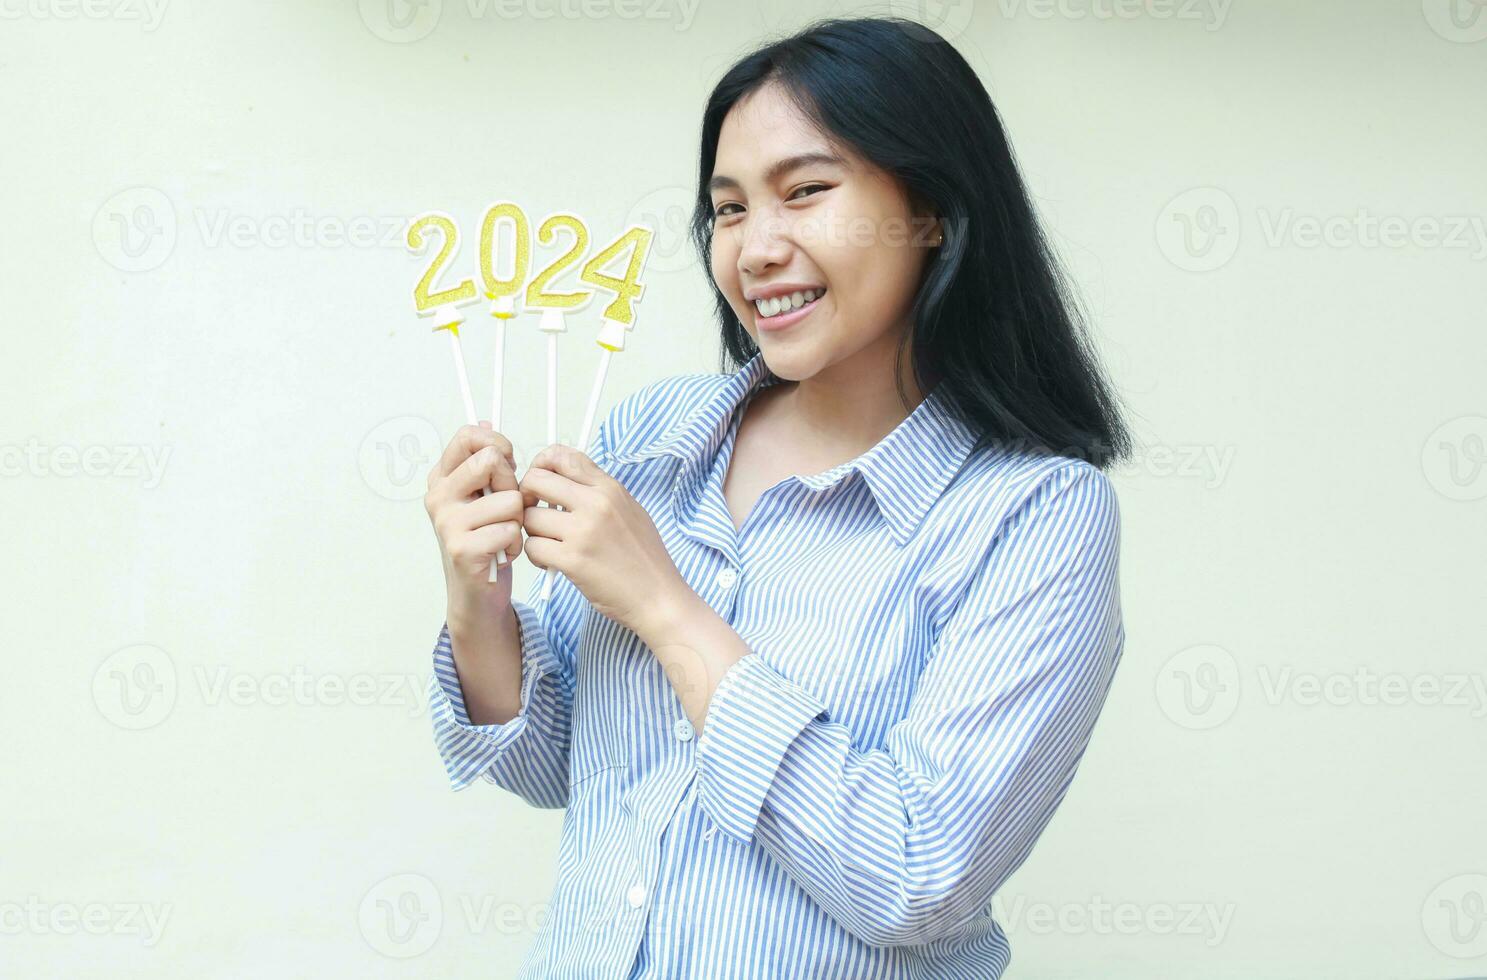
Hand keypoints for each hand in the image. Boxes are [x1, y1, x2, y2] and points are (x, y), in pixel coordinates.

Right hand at [424, 423, 525, 626]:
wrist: (475, 592)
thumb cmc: (485, 539)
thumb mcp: (482, 496)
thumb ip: (484, 462)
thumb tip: (485, 420)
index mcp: (442, 478)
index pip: (468, 436)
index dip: (497, 443)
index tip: (508, 462)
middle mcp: (438, 496)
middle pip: (490, 461)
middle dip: (512, 484)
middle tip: (507, 508)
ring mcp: (447, 522)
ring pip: (509, 499)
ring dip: (518, 520)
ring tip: (504, 535)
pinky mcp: (462, 549)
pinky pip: (509, 530)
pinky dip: (515, 544)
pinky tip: (502, 553)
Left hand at [519, 443, 692, 638]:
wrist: (658, 597)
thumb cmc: (645, 558)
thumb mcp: (630, 510)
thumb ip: (599, 492)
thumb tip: (564, 480)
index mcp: (610, 488)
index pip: (563, 456)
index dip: (542, 464)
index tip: (540, 482)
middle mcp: (596, 503)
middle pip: (536, 480)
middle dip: (527, 496)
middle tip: (536, 514)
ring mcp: (583, 531)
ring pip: (529, 517)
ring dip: (532, 532)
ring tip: (549, 544)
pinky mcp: (572, 560)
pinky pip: (532, 547)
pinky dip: (536, 556)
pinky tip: (551, 563)